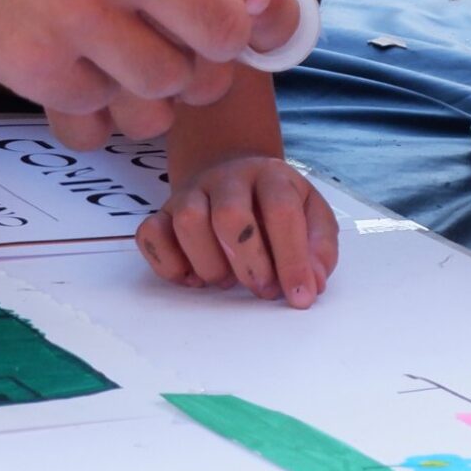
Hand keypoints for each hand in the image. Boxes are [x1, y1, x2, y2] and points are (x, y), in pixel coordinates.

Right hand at [0, 0, 268, 145]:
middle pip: (222, 37)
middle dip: (207, 45)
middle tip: (174, 37)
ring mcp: (77, 15)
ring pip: (166, 88)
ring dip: (148, 81)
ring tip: (114, 52)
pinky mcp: (28, 64)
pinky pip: (94, 111)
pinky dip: (84, 97)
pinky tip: (58, 56)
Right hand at [134, 153, 338, 306]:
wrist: (234, 173)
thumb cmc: (276, 206)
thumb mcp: (311, 215)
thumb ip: (319, 248)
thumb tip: (312, 284)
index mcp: (271, 175)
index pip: (281, 211)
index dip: (292, 258)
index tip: (300, 297)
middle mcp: (228, 178)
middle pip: (230, 216)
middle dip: (249, 264)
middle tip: (263, 288)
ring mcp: (191, 192)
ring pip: (188, 222)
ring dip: (210, 264)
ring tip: (227, 280)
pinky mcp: (163, 212)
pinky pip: (151, 234)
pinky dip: (168, 264)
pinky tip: (192, 276)